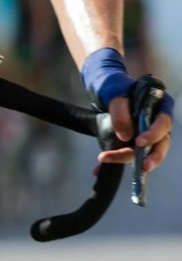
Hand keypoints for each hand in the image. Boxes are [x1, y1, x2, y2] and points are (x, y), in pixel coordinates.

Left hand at [85, 49, 174, 170]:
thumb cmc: (119, 90)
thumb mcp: (117, 97)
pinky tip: (98, 170)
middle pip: (160, 144)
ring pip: (144, 153)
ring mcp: (147, 135)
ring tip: (106, 162)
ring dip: (127, 160)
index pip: (163, 124)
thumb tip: (125, 137)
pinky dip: (114, 161)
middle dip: (150, 157)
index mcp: (160, 109)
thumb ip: (121, 113)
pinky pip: (128, 154)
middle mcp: (157, 126)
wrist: (108, 90)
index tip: (139, 142)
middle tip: (141, 166)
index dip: (153, 135)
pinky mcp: (134, 143)